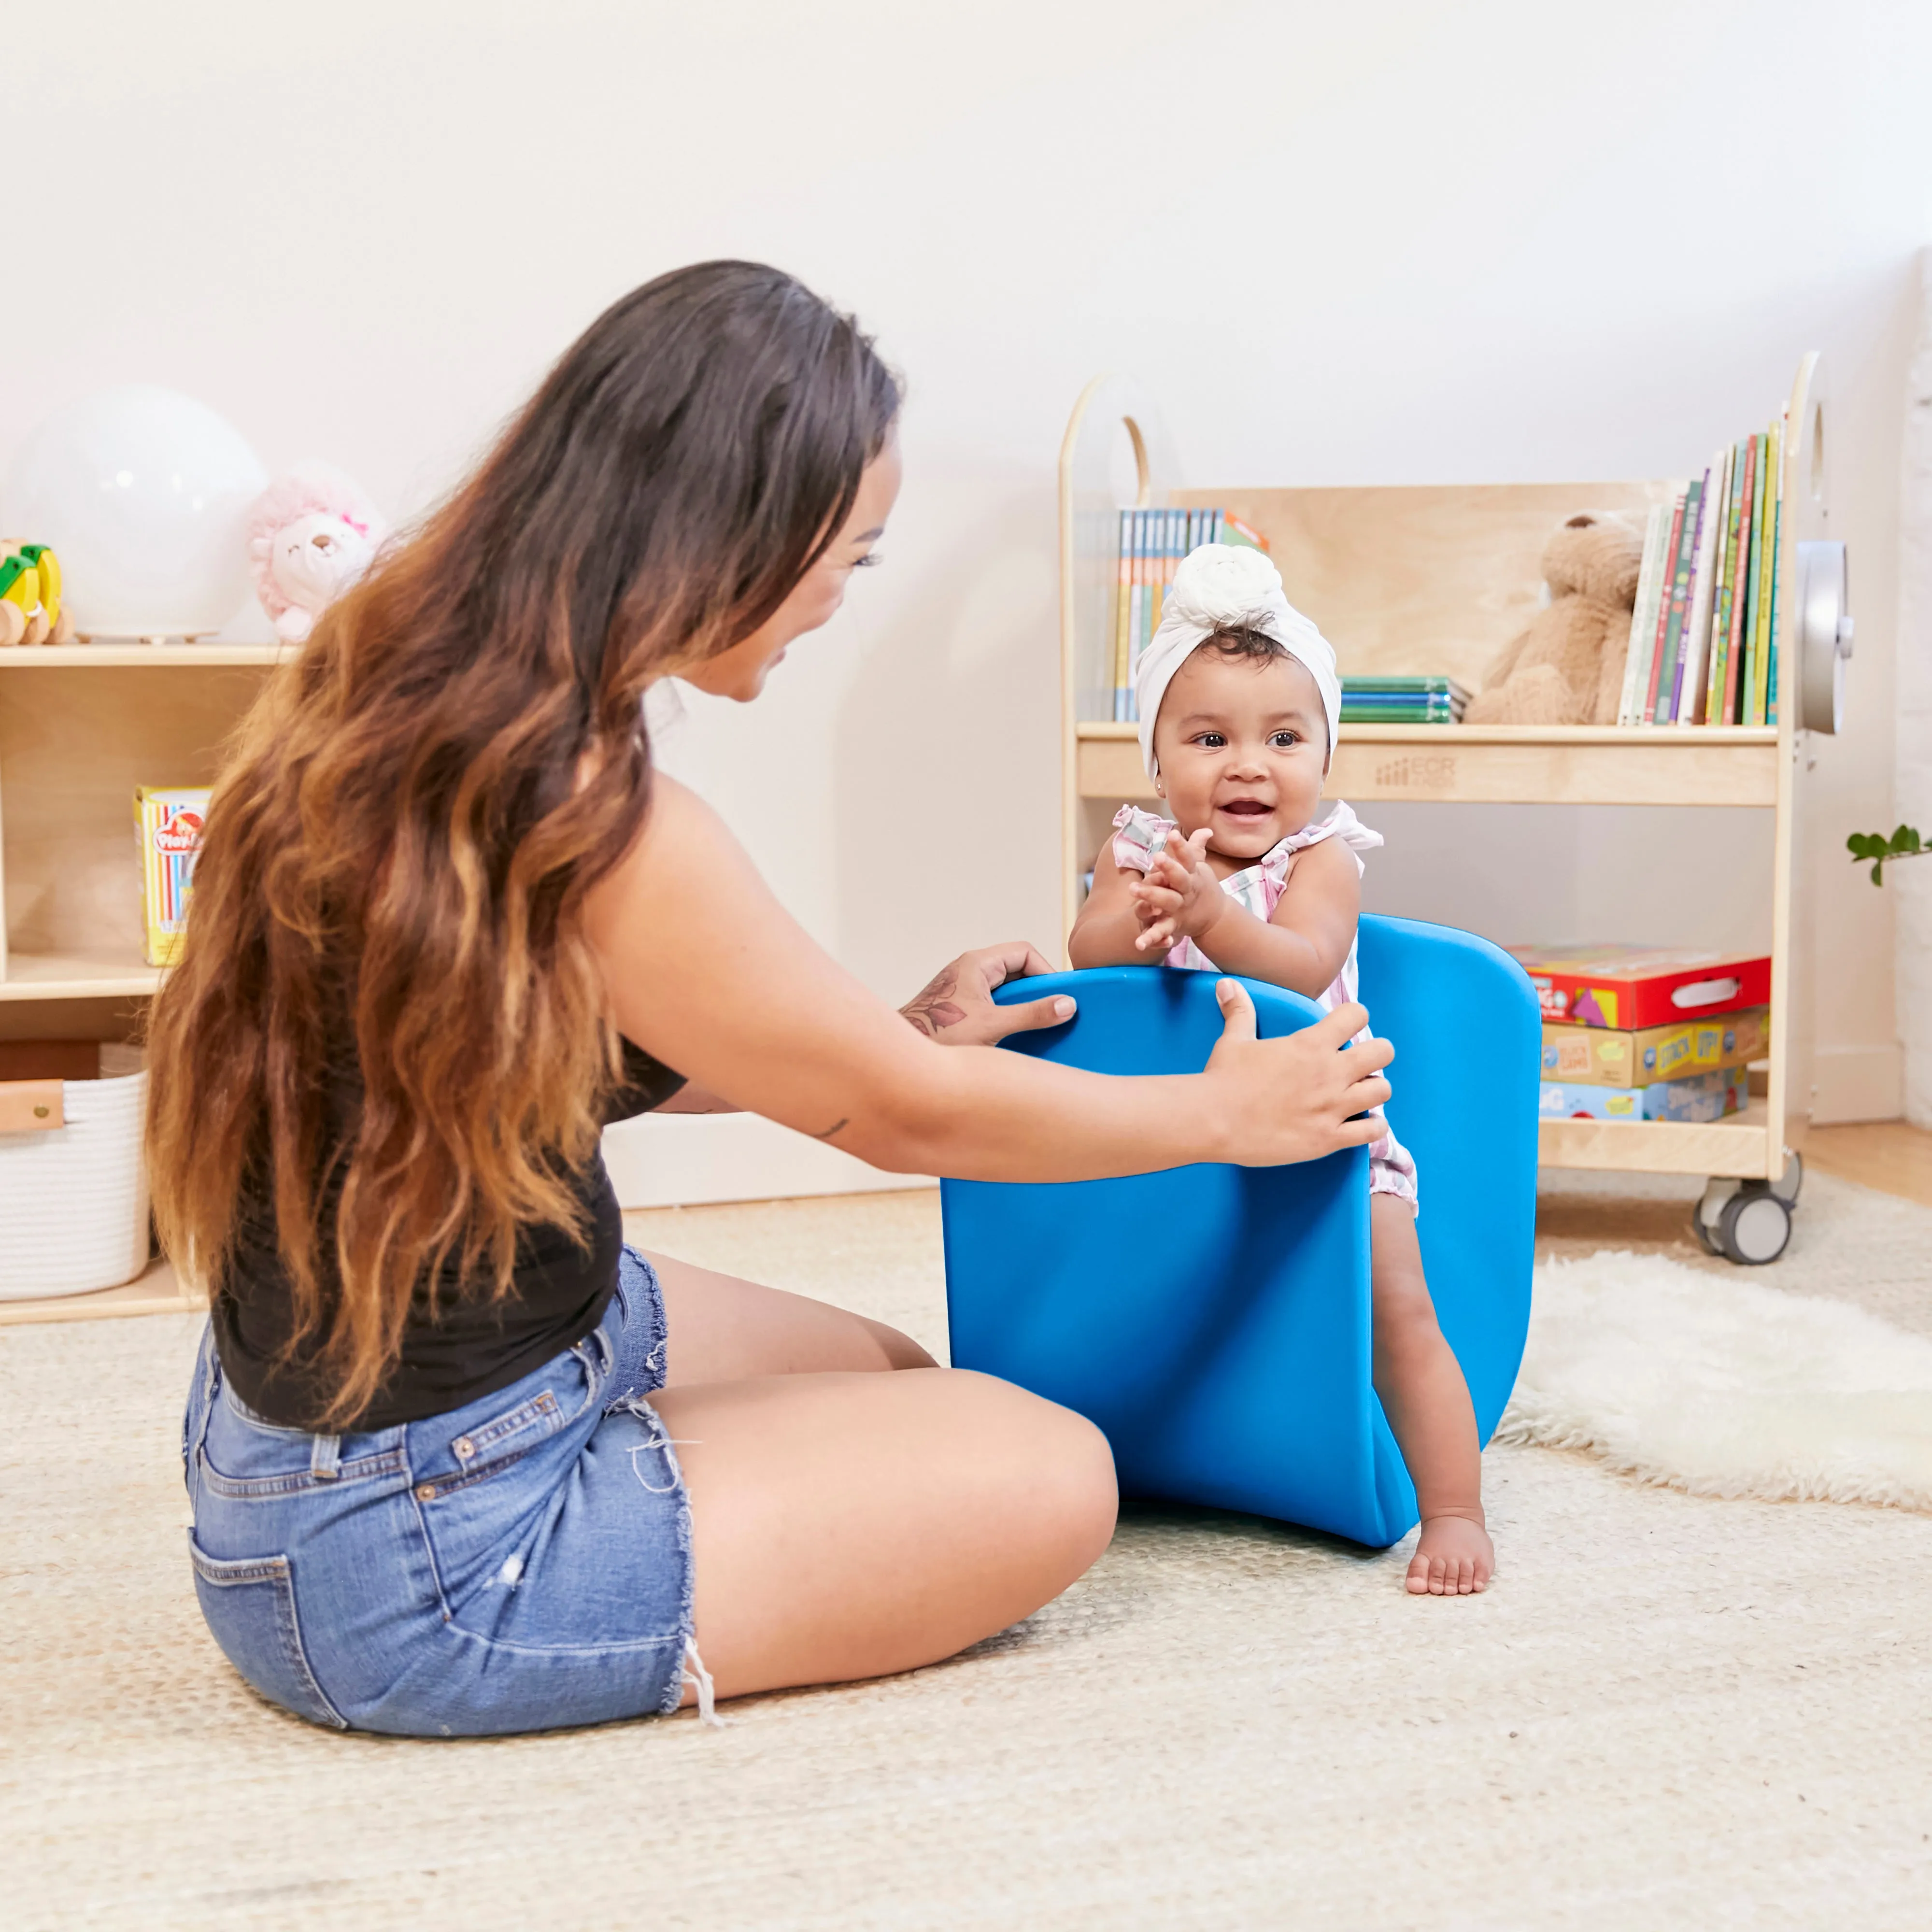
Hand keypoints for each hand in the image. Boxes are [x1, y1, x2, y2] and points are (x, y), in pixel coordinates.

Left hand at [900, 942, 1075, 1046]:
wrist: (903, 1057)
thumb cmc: (937, 1035)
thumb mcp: (992, 1026)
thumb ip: (1032, 1015)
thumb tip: (1067, 1006)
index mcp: (976, 963)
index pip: (1024, 952)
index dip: (1045, 971)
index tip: (1057, 996)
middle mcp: (969, 969)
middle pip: (1016, 968)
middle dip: (1035, 989)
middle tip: (1049, 1012)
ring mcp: (963, 986)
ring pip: (1005, 986)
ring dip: (1021, 1004)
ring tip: (1031, 1025)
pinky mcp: (960, 1004)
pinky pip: (992, 1000)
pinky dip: (1006, 1013)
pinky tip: (1010, 1034)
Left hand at [1129, 827, 1221, 954]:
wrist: (1215, 916)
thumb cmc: (1200, 885)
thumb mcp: (1199, 867)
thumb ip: (1196, 848)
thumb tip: (1206, 829)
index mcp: (1193, 874)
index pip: (1188, 857)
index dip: (1181, 846)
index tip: (1172, 834)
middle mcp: (1187, 890)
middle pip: (1179, 878)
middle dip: (1169, 868)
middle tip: (1155, 857)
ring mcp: (1180, 908)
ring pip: (1167, 902)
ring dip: (1151, 896)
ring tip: (1132, 889)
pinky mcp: (1174, 925)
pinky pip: (1161, 931)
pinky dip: (1151, 938)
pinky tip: (1138, 943)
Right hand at [1203, 981, 1394, 1165]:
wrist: (1212, 1121)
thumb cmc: (1222, 1079)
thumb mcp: (1233, 1041)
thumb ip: (1239, 1011)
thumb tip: (1227, 985)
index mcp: (1310, 1044)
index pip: (1357, 1015)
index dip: (1354, 1018)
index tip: (1346, 1027)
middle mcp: (1329, 1073)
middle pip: (1382, 1052)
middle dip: (1376, 1054)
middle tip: (1359, 1063)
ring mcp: (1331, 1107)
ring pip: (1381, 1091)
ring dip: (1373, 1089)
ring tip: (1359, 1093)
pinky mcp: (1327, 1139)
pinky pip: (1372, 1132)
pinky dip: (1373, 1127)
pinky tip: (1363, 1124)